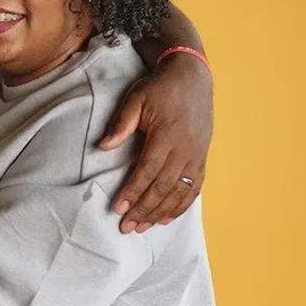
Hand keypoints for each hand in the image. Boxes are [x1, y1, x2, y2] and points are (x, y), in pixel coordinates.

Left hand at [100, 56, 212, 232]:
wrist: (193, 77)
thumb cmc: (160, 88)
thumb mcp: (137, 99)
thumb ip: (121, 124)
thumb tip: (103, 147)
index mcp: (167, 135)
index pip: (148, 170)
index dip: (133, 191)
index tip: (119, 208)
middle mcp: (185, 149)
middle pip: (163, 187)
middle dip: (144, 210)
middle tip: (126, 227)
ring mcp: (196, 155)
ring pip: (179, 192)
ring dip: (160, 213)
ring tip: (142, 228)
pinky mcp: (202, 158)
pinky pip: (193, 188)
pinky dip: (181, 206)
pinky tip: (166, 219)